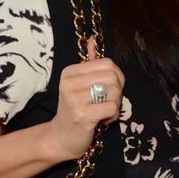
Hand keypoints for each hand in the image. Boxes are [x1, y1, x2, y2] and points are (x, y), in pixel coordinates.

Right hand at [46, 38, 124, 159]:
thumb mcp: (81, 84)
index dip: (116, 78)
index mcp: (70, 72)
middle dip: (116, 92)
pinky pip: (112, 108)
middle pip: (114, 77)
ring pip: (114, 92)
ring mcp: (74, 99)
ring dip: (114, 105)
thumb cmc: (77, 108)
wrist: (62, 138)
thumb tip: (93, 39)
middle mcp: (69, 83)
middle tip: (105, 103)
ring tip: (101, 112)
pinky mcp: (82, 115)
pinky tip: (100, 121)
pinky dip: (112, 116)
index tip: (106, 91)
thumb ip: (89, 63)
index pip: (108, 64)